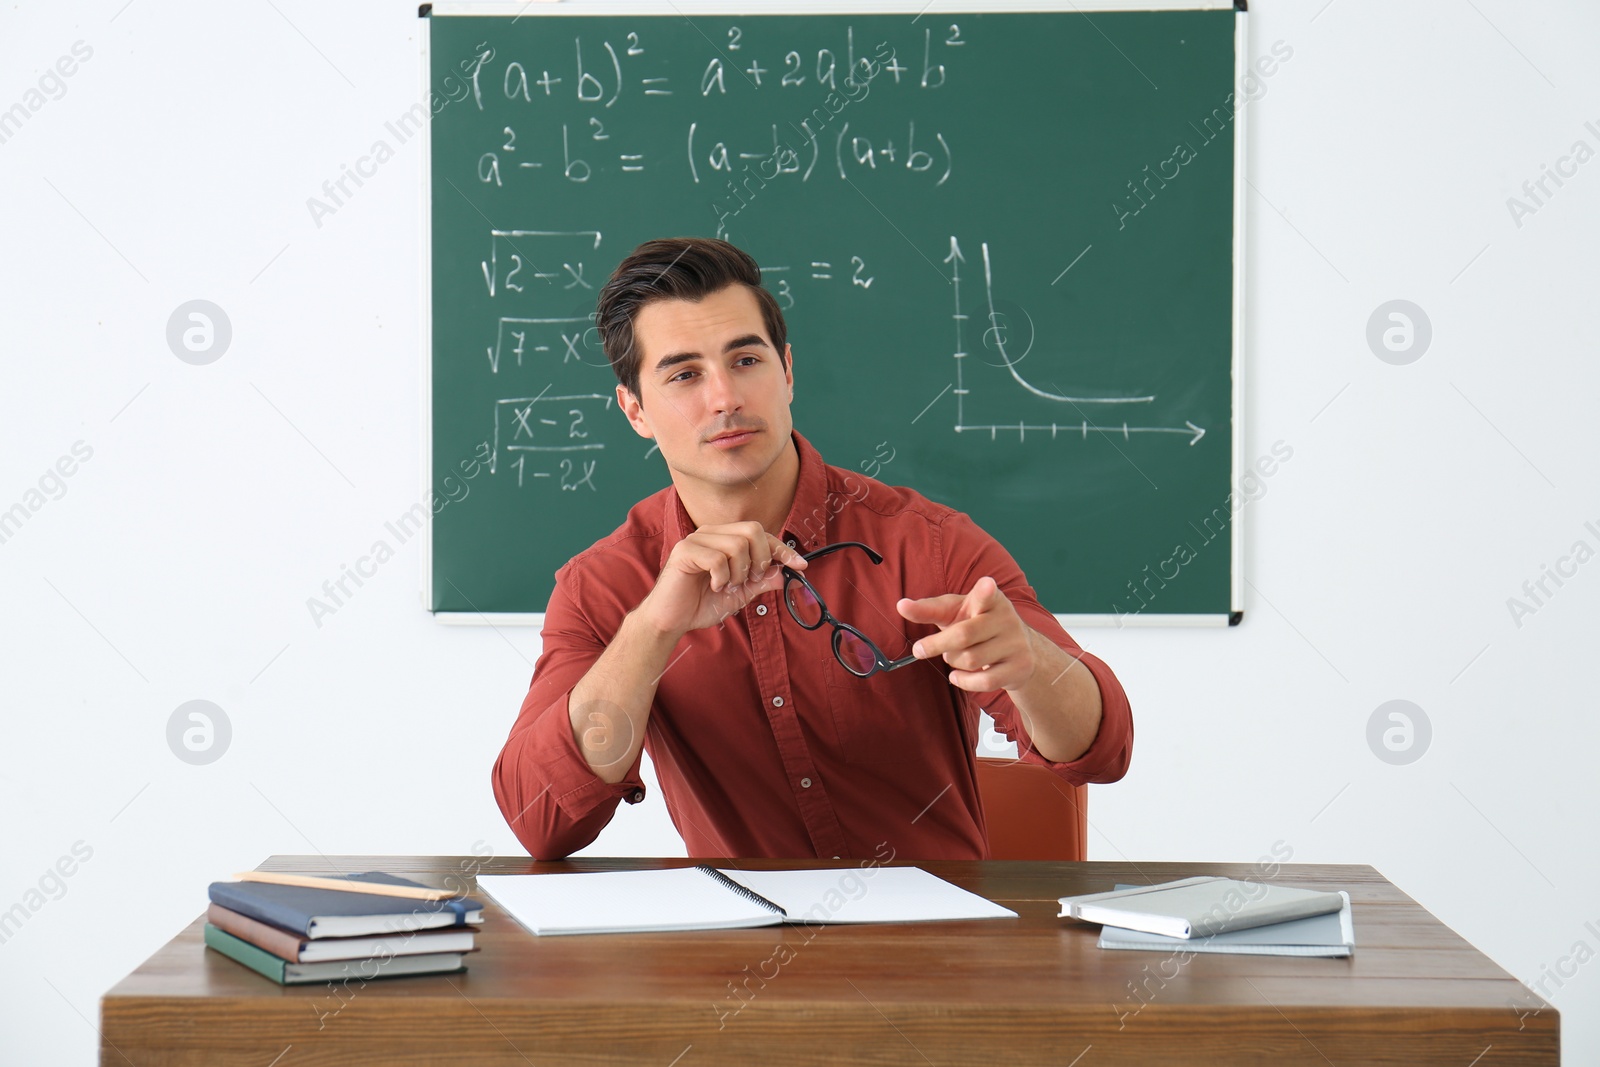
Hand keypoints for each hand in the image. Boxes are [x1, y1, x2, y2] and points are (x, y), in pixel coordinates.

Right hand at [637, 521, 807, 637]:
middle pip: (753, 530)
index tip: (801, 565)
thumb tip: (787, 574)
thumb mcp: (740, 593)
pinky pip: (717, 558)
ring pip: (737, 545)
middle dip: (760, 559)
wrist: (671, 620)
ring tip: (725, 586)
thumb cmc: (701, 604)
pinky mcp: (684, 551)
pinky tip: (713, 586)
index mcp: (724, 538)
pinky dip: (721, 578)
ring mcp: (696, 539)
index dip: (783, 549)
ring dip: (738, 573)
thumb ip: (762, 581)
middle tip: (749, 580)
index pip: (761, 534)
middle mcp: (711, 533)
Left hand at [896, 576, 1035, 691]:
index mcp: (991, 599)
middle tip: (919, 649)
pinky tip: (958, 676)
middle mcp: (1006, 619)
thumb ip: (930, 609)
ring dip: (952, 662)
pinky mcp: (1020, 667)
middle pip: (963, 635)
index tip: (986, 584)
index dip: (985, 591)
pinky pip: (984, 681)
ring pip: (970, 660)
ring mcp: (1015, 644)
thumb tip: (901, 605)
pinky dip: (964, 681)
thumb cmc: (980, 626)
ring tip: (954, 657)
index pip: (986, 595)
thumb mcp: (956, 613)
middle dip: (936, 645)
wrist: (1022, 651)